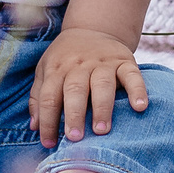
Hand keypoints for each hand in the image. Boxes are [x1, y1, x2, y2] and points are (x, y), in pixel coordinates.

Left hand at [32, 28, 148, 145]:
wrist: (92, 29)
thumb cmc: (65, 58)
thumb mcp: (45, 70)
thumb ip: (38, 97)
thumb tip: (34, 126)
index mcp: (57, 69)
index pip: (49, 97)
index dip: (47, 121)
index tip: (50, 143)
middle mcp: (79, 65)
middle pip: (75, 90)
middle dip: (74, 115)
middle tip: (75, 138)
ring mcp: (103, 63)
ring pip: (102, 84)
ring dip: (102, 108)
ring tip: (102, 131)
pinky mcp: (125, 61)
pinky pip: (132, 75)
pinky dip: (138, 90)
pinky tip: (140, 107)